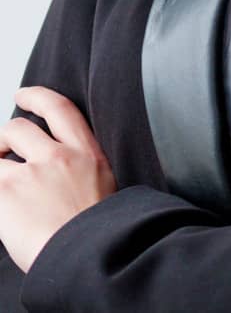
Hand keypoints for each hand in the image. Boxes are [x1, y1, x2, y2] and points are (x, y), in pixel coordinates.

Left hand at [0, 87, 116, 272]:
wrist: (90, 255)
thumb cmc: (96, 233)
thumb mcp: (101, 188)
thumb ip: (79, 170)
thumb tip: (50, 169)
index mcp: (88, 154)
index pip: (60, 109)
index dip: (37, 96)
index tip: (23, 94)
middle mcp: (59, 156)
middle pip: (19, 127)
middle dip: (4, 138)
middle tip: (1, 153)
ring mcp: (30, 173)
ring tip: (0, 183)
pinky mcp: (5, 192)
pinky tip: (0, 205)